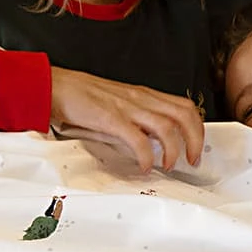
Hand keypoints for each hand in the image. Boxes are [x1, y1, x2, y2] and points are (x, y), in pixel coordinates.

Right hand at [51, 68, 204, 173]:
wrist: (55, 86)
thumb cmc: (84, 96)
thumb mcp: (120, 103)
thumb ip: (138, 118)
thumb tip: (153, 140)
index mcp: (145, 95)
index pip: (185, 107)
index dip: (197, 129)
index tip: (196, 148)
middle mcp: (142, 99)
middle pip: (185, 115)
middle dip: (195, 140)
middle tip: (192, 160)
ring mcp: (127, 107)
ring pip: (167, 127)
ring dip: (174, 150)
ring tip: (170, 165)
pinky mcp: (111, 118)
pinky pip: (138, 138)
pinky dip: (147, 155)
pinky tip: (145, 166)